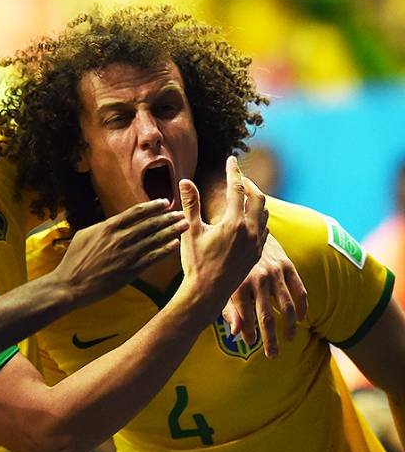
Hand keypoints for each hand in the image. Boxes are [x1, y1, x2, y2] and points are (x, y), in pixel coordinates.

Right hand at [54, 198, 188, 304]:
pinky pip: (152, 258)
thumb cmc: (74, 260)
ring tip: (184, 225)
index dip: (153, 206)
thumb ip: (102, 227)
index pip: (136, 212)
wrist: (70, 285)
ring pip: (154, 239)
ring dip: (171, 231)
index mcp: (108, 227)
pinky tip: (175, 245)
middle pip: (150, 224)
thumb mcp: (84, 235)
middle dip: (168, 217)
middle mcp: (120, 238)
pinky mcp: (130, 271)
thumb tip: (113, 222)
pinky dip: (165, 250)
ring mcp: (126, 255)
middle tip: (181, 213)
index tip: (165, 202)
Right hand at [178, 157, 268, 319]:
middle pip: (257, 197)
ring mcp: (256, 243)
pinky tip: (249, 219)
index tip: (230, 159)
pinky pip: (265, 229)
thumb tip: (185, 181)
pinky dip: (259, 218)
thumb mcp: (189, 231)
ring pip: (264, 213)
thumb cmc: (196, 263)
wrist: (207, 293)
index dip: (233, 171)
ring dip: (256, 200)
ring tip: (244, 195)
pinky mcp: (257, 254)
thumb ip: (190, 204)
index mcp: (233, 222)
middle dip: (249, 183)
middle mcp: (250, 231)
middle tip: (238, 176)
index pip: (236, 188)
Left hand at [222, 233, 307, 357]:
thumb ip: (228, 308)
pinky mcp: (287, 266)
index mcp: (237, 283)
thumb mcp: (222, 280)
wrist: (240, 225)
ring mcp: (274, 273)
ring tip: (287, 340)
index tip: (249, 344)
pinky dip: (302, 308)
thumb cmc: (226, 258)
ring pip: (287, 307)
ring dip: (288, 327)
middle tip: (272, 355)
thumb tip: (235, 333)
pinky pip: (300, 292)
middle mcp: (257, 279)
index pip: (245, 317)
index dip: (248, 333)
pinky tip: (300, 321)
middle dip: (269, 338)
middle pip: (266, 317)